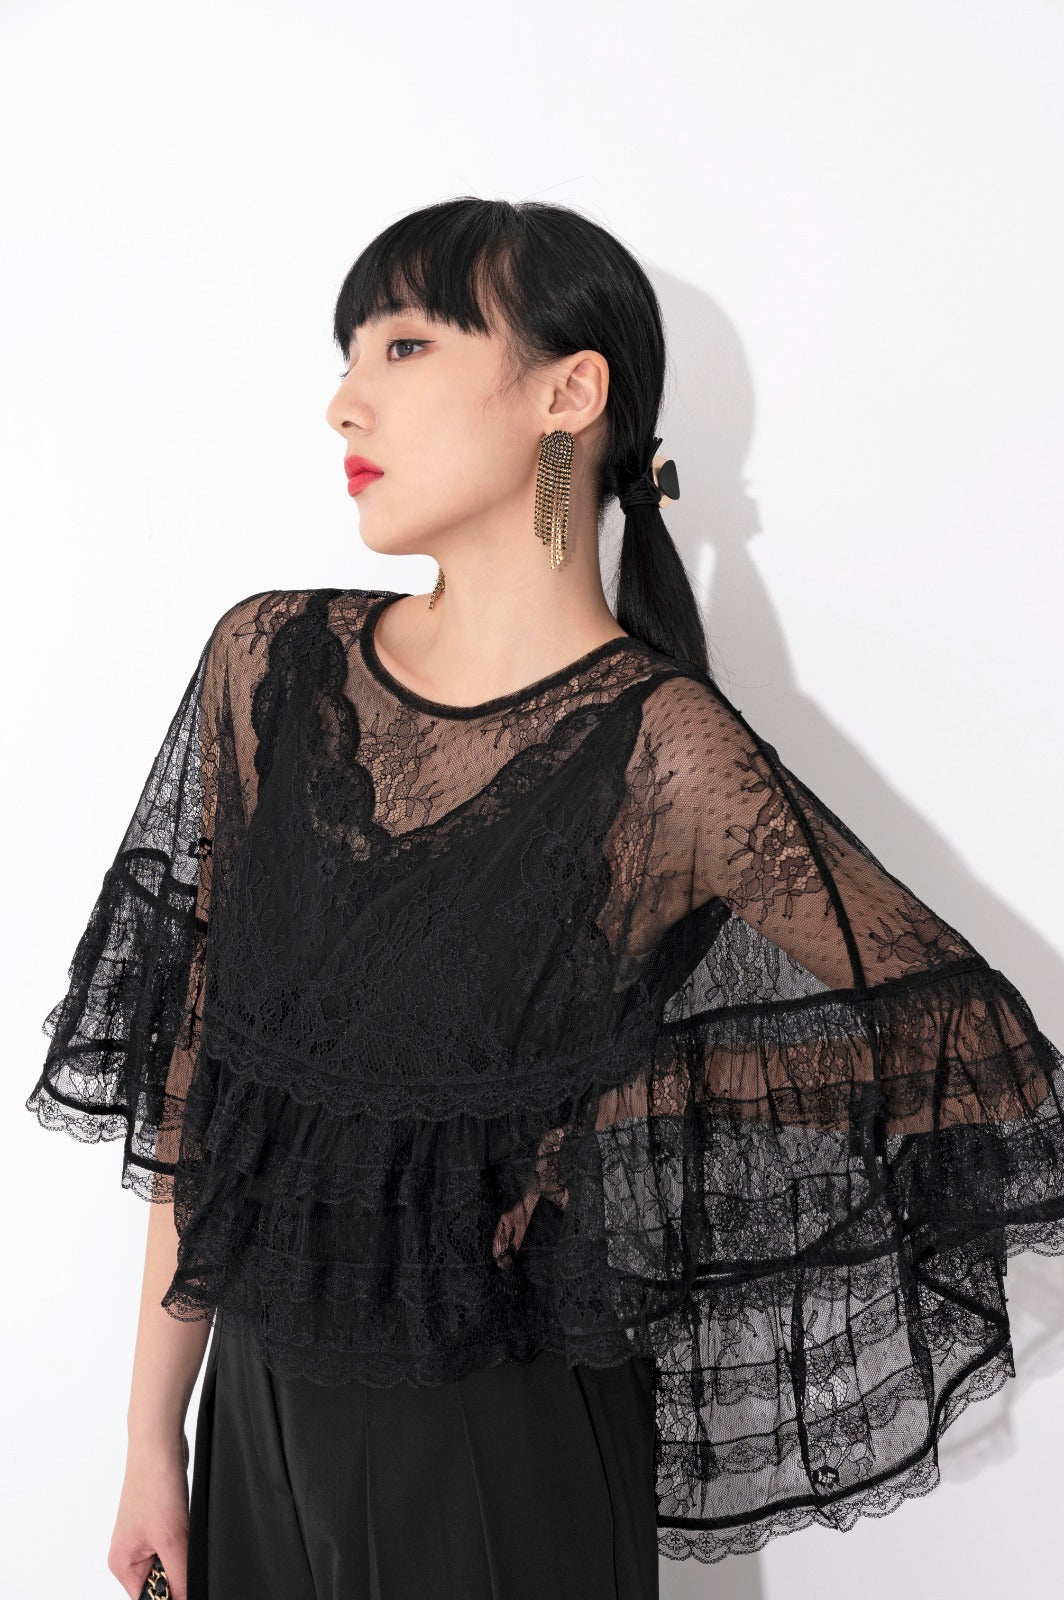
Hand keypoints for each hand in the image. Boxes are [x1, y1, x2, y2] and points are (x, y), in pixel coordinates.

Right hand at [108, 1431, 190, 1598]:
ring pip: (174, 1562)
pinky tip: (187, 1522)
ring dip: (185, 1554)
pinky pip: (178, 1543)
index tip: (188, 1583)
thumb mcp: (172, 1540)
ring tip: (184, 1531)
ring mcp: (147, 1537)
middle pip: (162, 1584)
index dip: (171, 1598)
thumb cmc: (154, 1485)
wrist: (159, 1443)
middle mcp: (132, 1554)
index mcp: (124, 1565)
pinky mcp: (162, 1522)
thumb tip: (188, 1599)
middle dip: (180, 1573)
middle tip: (187, 1550)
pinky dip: (187, 1539)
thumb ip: (181, 1578)